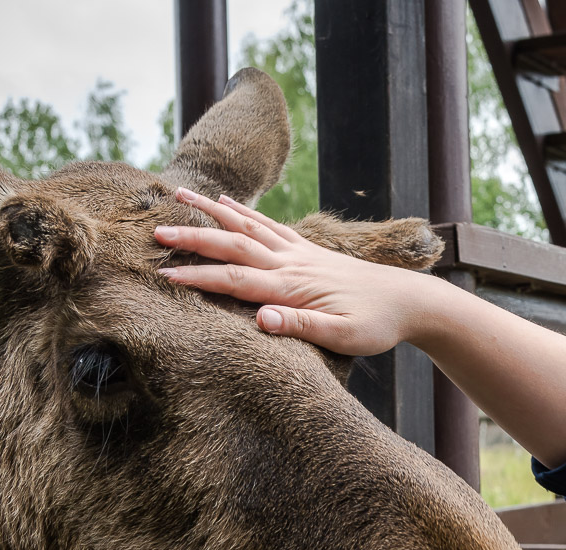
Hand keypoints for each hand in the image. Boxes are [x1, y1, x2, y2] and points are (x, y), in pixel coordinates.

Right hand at [154, 188, 435, 355]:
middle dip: (193, 239)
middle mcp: (292, 263)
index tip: (164, 273)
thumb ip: (303, 329)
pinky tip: (225, 203)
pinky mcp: (309, 250)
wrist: (410, 301)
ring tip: (178, 195)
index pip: (236, 280)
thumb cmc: (377, 325)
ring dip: (210, 212)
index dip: (198, 277)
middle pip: (233, 246)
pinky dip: (243, 212)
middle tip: (154, 231)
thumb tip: (262, 320)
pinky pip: (269, 225)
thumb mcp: (344, 338)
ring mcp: (299, 253)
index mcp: (294, 287)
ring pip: (247, 226)